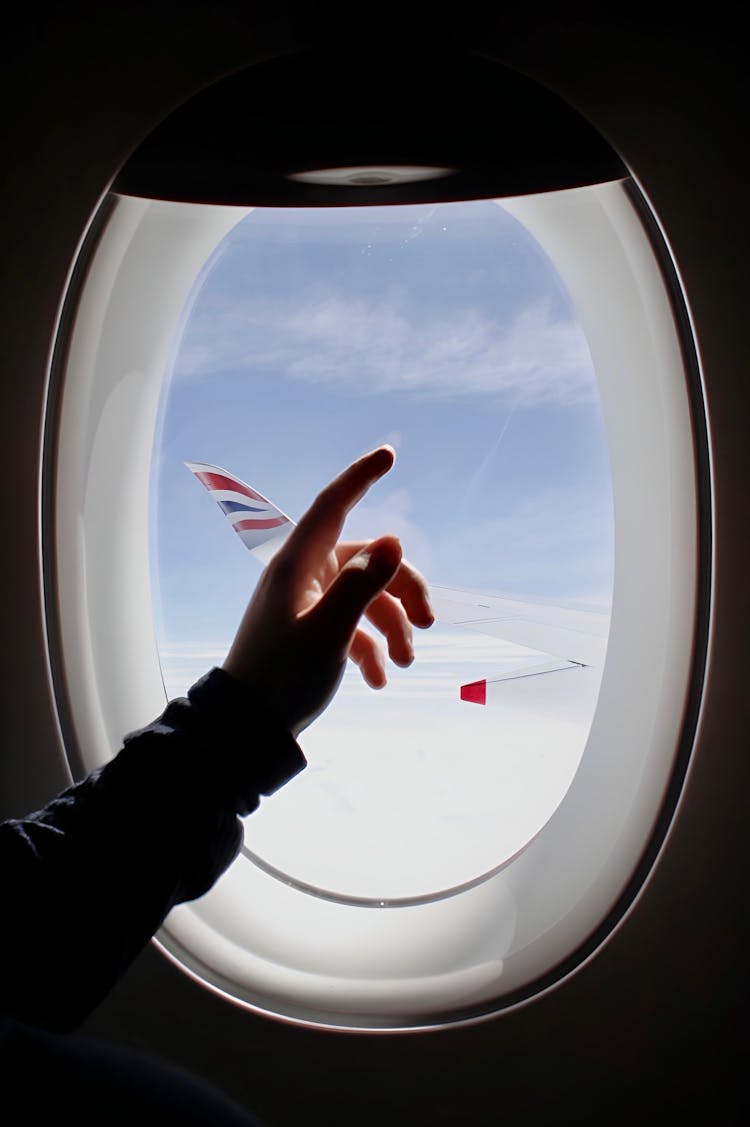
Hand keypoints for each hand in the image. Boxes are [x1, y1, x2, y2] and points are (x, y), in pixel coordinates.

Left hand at [222, 446, 433, 735]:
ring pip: (366, 597)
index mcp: (298, 565)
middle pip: (367, 560)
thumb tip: (393, 540)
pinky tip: (379, 680)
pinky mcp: (312, 632)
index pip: (333, 505)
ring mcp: (307, 605)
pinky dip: (371, 650)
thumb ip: (362, 585)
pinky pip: (353, 627)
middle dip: (403, 589)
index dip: (360, 477)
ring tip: (405, 664)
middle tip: (430, 622)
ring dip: (393, 627)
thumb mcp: (329, 632)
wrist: (246, 728)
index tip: (389, 455)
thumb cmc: (281, 677)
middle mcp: (303, 577)